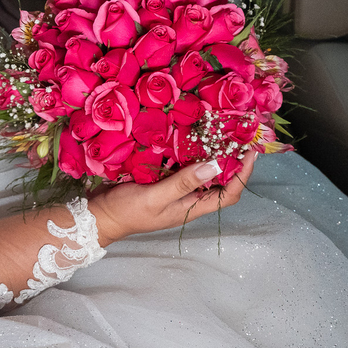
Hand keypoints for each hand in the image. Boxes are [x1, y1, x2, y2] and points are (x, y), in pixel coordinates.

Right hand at [89, 150, 256, 245]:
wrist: (98, 215)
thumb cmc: (126, 212)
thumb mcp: (155, 197)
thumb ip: (183, 182)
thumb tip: (214, 166)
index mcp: (191, 208)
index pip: (228, 194)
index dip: (242, 174)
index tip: (249, 152)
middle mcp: (187, 199)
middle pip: (218, 182)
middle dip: (230, 161)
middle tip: (235, 136)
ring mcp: (174, 190)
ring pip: (200, 172)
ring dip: (209, 154)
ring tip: (216, 132)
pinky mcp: (160, 181)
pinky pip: (180, 166)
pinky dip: (186, 152)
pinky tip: (186, 136)